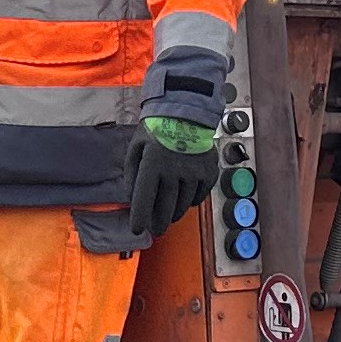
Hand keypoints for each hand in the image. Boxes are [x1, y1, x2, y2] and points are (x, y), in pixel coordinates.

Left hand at [124, 114, 218, 237]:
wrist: (187, 111)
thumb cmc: (157, 128)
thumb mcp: (136, 146)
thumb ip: (132, 173)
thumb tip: (131, 198)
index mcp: (152, 163)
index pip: (144, 198)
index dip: (139, 217)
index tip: (137, 229)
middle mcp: (174, 170)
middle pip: (164, 208)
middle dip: (157, 223)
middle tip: (155, 230)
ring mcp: (194, 173)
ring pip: (182, 206)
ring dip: (173, 214)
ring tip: (168, 215)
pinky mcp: (208, 172)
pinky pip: (198, 197)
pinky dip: (190, 202)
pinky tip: (183, 198)